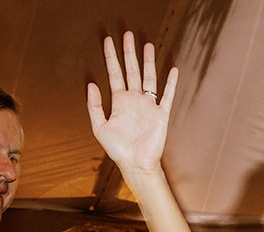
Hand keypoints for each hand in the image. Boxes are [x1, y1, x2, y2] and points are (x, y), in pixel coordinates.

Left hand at [87, 33, 176, 180]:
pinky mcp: (161, 114)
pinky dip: (170, 83)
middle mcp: (134, 100)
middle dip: (129, 52)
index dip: (111, 57)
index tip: (108, 41)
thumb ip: (94, 105)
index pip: (114, 73)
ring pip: (149, 77)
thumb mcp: (99, 127)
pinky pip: (167, 95)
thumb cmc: (118, 150)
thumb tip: (91, 84)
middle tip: (127, 34)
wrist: (136, 165)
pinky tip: (172, 70)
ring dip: (148, 61)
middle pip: (132, 70)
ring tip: (147, 45)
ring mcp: (148, 105)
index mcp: (119, 101)